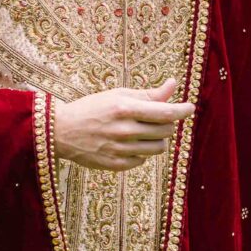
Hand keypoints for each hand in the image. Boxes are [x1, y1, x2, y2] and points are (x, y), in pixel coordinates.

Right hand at [52, 80, 193, 171]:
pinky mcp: (116, 165)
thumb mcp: (117, 95)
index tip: (190, 108)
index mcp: (125, 109)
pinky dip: (141, 152)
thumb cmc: (92, 108)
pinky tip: (128, 144)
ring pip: (158, 148)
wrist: (61, 131)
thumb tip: (173, 84)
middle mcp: (125, 130)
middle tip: (155, 118)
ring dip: (156, 139)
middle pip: (165, 130)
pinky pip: (143, 160)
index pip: (166, 112)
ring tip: (141, 132)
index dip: (182, 110)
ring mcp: (120, 150)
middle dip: (166, 124)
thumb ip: (147, 94)